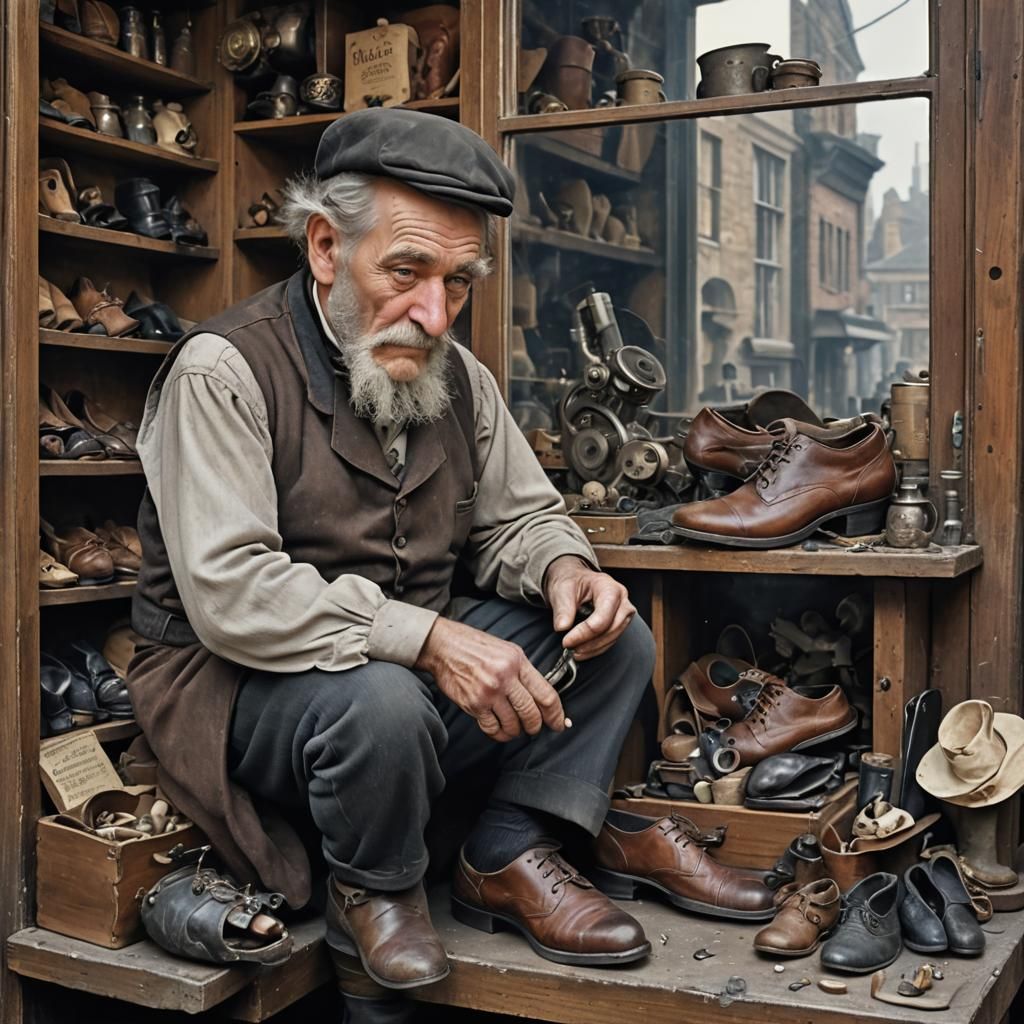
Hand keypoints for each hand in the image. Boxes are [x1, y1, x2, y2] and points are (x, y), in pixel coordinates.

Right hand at [416, 617, 565, 741]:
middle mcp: (505, 677)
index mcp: (517, 662)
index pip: (546, 694)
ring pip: (513, 724)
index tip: (560, 723)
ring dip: (516, 731)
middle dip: (536, 726)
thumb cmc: (475, 647)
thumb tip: (542, 697)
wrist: (443, 646)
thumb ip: (525, 672)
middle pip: (531, 713)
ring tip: (514, 728)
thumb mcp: (507, 651)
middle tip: (535, 728)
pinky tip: (499, 729)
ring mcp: (488, 692)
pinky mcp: (473, 704)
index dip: (557, 714)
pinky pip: (492, 728)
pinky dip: (498, 733)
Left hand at [544, 556, 635, 660]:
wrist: (575, 580)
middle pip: (611, 629)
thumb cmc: (572, 581)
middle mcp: (622, 601)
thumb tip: (562, 627)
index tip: (566, 641)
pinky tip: (582, 651)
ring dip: (593, 648)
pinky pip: (611, 641)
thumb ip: (563, 608)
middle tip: (569, 647)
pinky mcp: (619, 624)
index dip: (584, 633)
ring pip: (613, 638)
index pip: (602, 618)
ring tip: (574, 651)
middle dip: (590, 643)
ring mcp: (623, 614)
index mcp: (610, 589)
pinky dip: (596, 649)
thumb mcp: (562, 589)